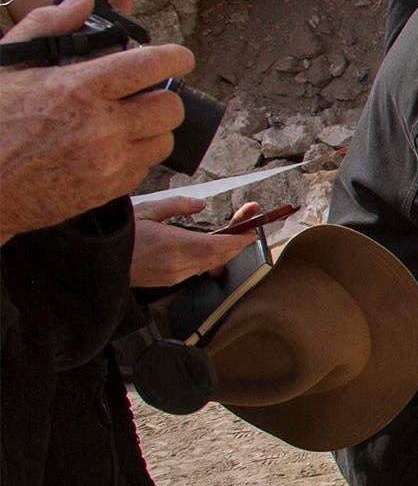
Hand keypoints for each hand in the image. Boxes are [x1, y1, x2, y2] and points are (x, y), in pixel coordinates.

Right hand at [0, 0, 191, 238]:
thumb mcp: (7, 65)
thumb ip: (48, 27)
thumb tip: (84, 1)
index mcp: (79, 89)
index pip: (150, 66)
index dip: (175, 58)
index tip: (180, 57)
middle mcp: (101, 127)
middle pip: (170, 107)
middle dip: (163, 95)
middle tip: (146, 93)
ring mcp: (107, 163)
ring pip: (164, 141)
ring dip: (153, 127)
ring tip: (128, 121)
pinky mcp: (106, 191)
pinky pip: (144, 169)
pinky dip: (135, 156)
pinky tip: (111, 147)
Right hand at [129, 199, 261, 287]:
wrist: (95, 263)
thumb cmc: (116, 235)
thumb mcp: (146, 210)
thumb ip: (177, 206)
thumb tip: (200, 204)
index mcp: (175, 245)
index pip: (220, 245)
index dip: (241, 237)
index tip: (254, 225)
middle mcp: (179, 265)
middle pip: (220, 255)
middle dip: (238, 238)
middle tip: (248, 220)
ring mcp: (174, 276)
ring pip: (211, 263)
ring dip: (225, 248)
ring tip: (234, 230)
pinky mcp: (168, 281)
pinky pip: (197, 269)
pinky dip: (209, 257)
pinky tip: (211, 245)